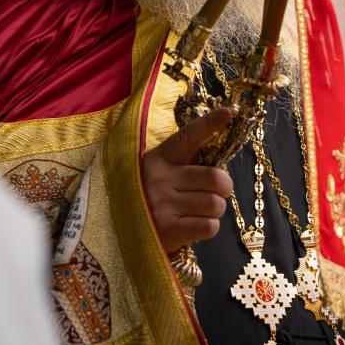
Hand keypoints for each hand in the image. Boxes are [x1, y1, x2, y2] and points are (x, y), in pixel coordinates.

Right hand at [141, 107, 235, 253]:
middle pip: (215, 178)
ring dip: (216, 209)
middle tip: (218, 191)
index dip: (209, 124)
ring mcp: (164, 205)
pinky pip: (209, 226)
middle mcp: (161, 178)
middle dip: (225, 187)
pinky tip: (196, 223)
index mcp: (161, 157)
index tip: (229, 113)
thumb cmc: (148, 193)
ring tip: (202, 210)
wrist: (116, 228)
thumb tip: (217, 135)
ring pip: (215, 204)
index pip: (188, 136)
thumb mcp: (161, 167)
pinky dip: (209, 226)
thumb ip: (189, 153)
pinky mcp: (168, 231)